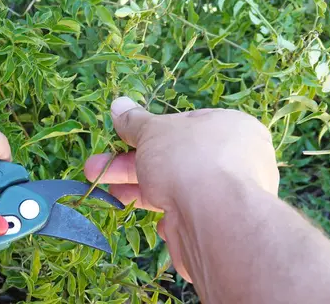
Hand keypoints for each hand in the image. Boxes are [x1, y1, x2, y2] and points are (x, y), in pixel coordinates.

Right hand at [84, 97, 278, 278]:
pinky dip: (167, 215)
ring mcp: (227, 194)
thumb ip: (134, 122)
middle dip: (129, 164)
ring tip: (104, 190)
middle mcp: (234, 159)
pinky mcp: (219, 225)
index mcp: (228, 126)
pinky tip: (157, 220)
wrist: (216, 222)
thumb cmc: (187, 160)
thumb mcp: (152, 131)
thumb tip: (118, 104)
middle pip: (172, 157)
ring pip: (175, 187)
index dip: (149, 132)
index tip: (122, 139)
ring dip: (137, 189)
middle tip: (95, 169)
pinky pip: (187, 214)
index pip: (184, 124)